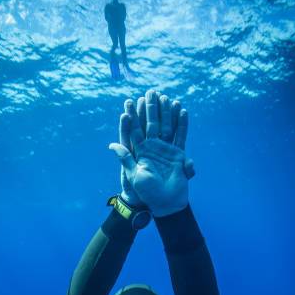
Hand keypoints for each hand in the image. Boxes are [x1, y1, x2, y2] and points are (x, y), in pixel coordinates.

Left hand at [109, 89, 194, 216]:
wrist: (165, 202)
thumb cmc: (146, 192)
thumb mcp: (133, 175)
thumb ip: (125, 158)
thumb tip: (112, 144)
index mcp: (139, 152)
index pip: (134, 130)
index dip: (132, 116)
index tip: (130, 101)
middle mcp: (152, 148)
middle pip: (151, 124)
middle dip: (150, 108)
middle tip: (149, 92)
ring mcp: (165, 150)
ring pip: (166, 127)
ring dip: (166, 112)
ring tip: (166, 97)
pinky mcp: (178, 154)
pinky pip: (180, 136)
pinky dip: (181, 124)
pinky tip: (181, 111)